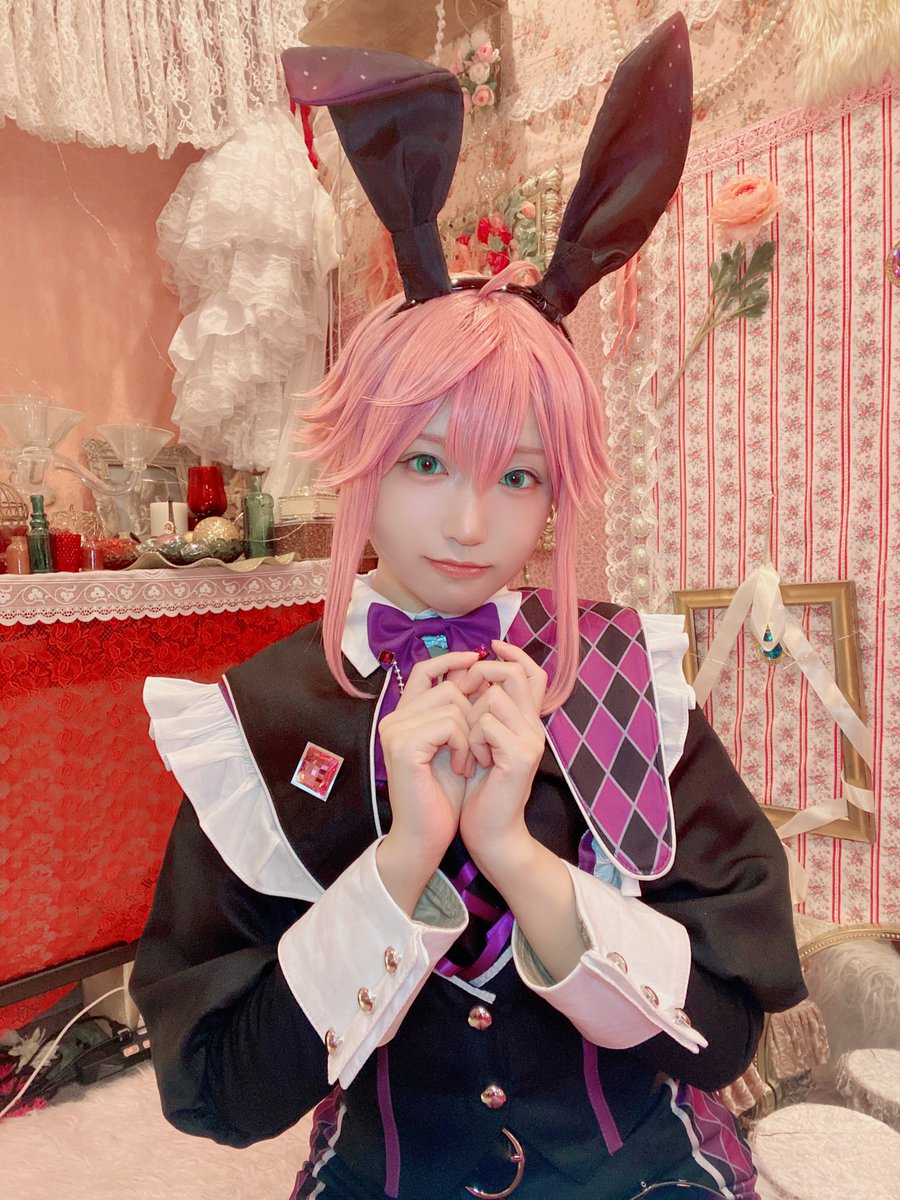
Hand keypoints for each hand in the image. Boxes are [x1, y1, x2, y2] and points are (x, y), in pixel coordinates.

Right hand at [377, 651, 479, 909]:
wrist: (425, 837)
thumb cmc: (442, 796)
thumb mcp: (455, 744)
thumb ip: (459, 712)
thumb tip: (476, 672)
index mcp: (403, 717)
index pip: (424, 669)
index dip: (451, 660)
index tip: (477, 660)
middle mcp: (393, 719)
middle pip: (446, 686)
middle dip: (473, 714)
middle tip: (475, 749)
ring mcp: (395, 731)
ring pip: (451, 703)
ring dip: (470, 734)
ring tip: (467, 762)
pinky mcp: (403, 746)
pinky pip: (449, 724)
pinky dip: (463, 744)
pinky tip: (460, 767)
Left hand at [459, 641, 546, 873]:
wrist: (490, 833)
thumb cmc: (479, 789)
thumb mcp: (479, 741)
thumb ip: (480, 710)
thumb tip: (465, 672)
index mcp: (526, 722)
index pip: (533, 673)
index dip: (514, 654)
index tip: (491, 646)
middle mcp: (535, 727)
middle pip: (516, 675)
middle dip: (483, 676)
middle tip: (464, 696)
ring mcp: (531, 742)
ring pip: (493, 699)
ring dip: (470, 719)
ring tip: (468, 748)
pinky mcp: (520, 758)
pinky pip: (487, 725)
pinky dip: (471, 740)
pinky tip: (471, 762)